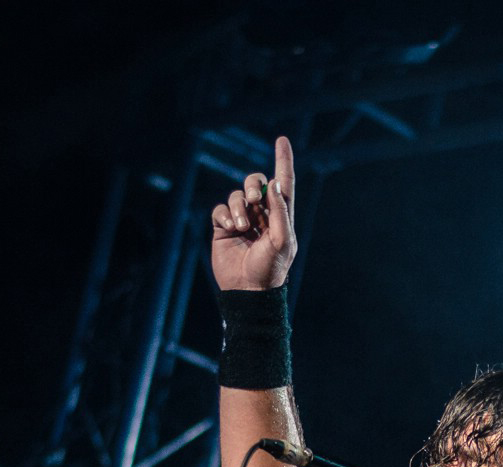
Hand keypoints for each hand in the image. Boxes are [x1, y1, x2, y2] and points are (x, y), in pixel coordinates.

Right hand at [211, 136, 296, 291]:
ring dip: (238, 208)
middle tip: (253, 200)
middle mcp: (262, 215)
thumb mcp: (282, 241)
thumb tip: (272, 184)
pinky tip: (231, 229)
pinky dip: (225, 216)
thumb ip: (279, 212)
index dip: (283, 161)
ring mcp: (242, 221)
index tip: (282, 140)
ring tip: (242, 227)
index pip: (283, 183)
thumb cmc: (270, 269)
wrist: (248, 290)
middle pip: (255, 183)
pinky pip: (220, 210)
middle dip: (252, 185)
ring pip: (236, 196)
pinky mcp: (224, 229)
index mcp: (280, 216)